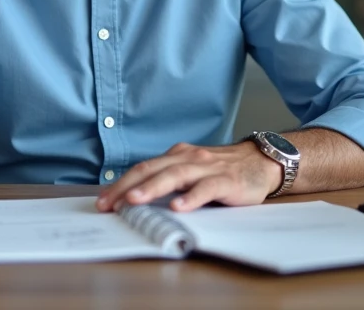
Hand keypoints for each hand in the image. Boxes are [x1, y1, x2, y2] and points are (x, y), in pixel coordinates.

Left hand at [95, 141, 282, 212]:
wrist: (261, 161)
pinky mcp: (226, 180)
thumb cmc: (222, 170)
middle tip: (108, 203)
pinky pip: (206, 188)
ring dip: (152, 187)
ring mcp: (207, 168)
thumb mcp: (192, 172)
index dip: (121, 183)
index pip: (143, 168)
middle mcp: (188, 158)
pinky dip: (191, 197)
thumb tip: (136, 198)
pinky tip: (179, 207)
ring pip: (175, 175)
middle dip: (127, 186)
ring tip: (134, 200)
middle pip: (152, 169)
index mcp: (177, 156)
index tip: (103, 201)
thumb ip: (169, 180)